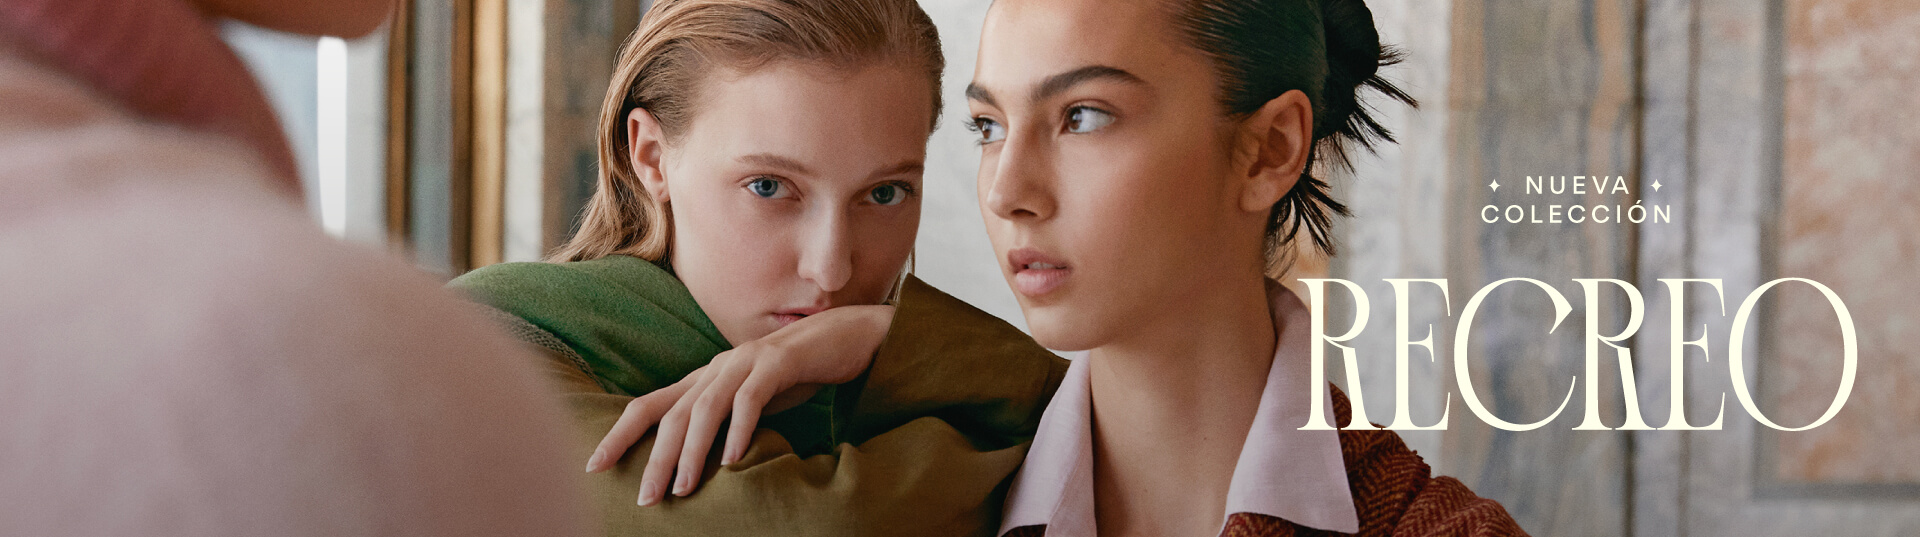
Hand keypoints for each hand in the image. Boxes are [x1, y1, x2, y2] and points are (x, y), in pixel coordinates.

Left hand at [583, 305, 894, 505]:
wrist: (845, 336)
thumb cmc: (796, 374)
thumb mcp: (750, 401)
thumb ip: (723, 423)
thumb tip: (698, 464)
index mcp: (704, 378)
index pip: (649, 405)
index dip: (619, 434)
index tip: (593, 466)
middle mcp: (716, 367)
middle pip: (673, 414)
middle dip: (655, 458)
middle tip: (645, 498)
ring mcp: (746, 362)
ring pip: (706, 408)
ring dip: (692, 451)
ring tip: (683, 489)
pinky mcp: (779, 363)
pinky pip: (752, 399)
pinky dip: (740, 429)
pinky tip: (733, 459)